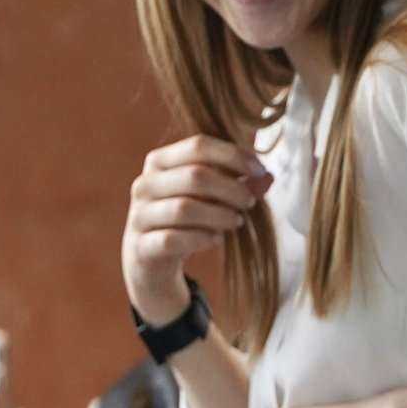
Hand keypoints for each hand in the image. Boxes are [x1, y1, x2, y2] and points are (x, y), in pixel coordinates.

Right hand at [122, 136, 272, 328]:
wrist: (150, 262)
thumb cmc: (183, 221)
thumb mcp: (208, 198)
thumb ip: (237, 184)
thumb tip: (267, 178)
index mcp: (159, 161)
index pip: (198, 146)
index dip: (233, 155)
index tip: (260, 171)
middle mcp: (144, 185)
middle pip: (194, 176)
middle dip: (230, 188)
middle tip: (250, 202)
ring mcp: (139, 216)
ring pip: (184, 209)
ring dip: (218, 215)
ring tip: (237, 221)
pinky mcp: (141, 247)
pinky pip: (173, 239)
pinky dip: (200, 238)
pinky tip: (216, 239)